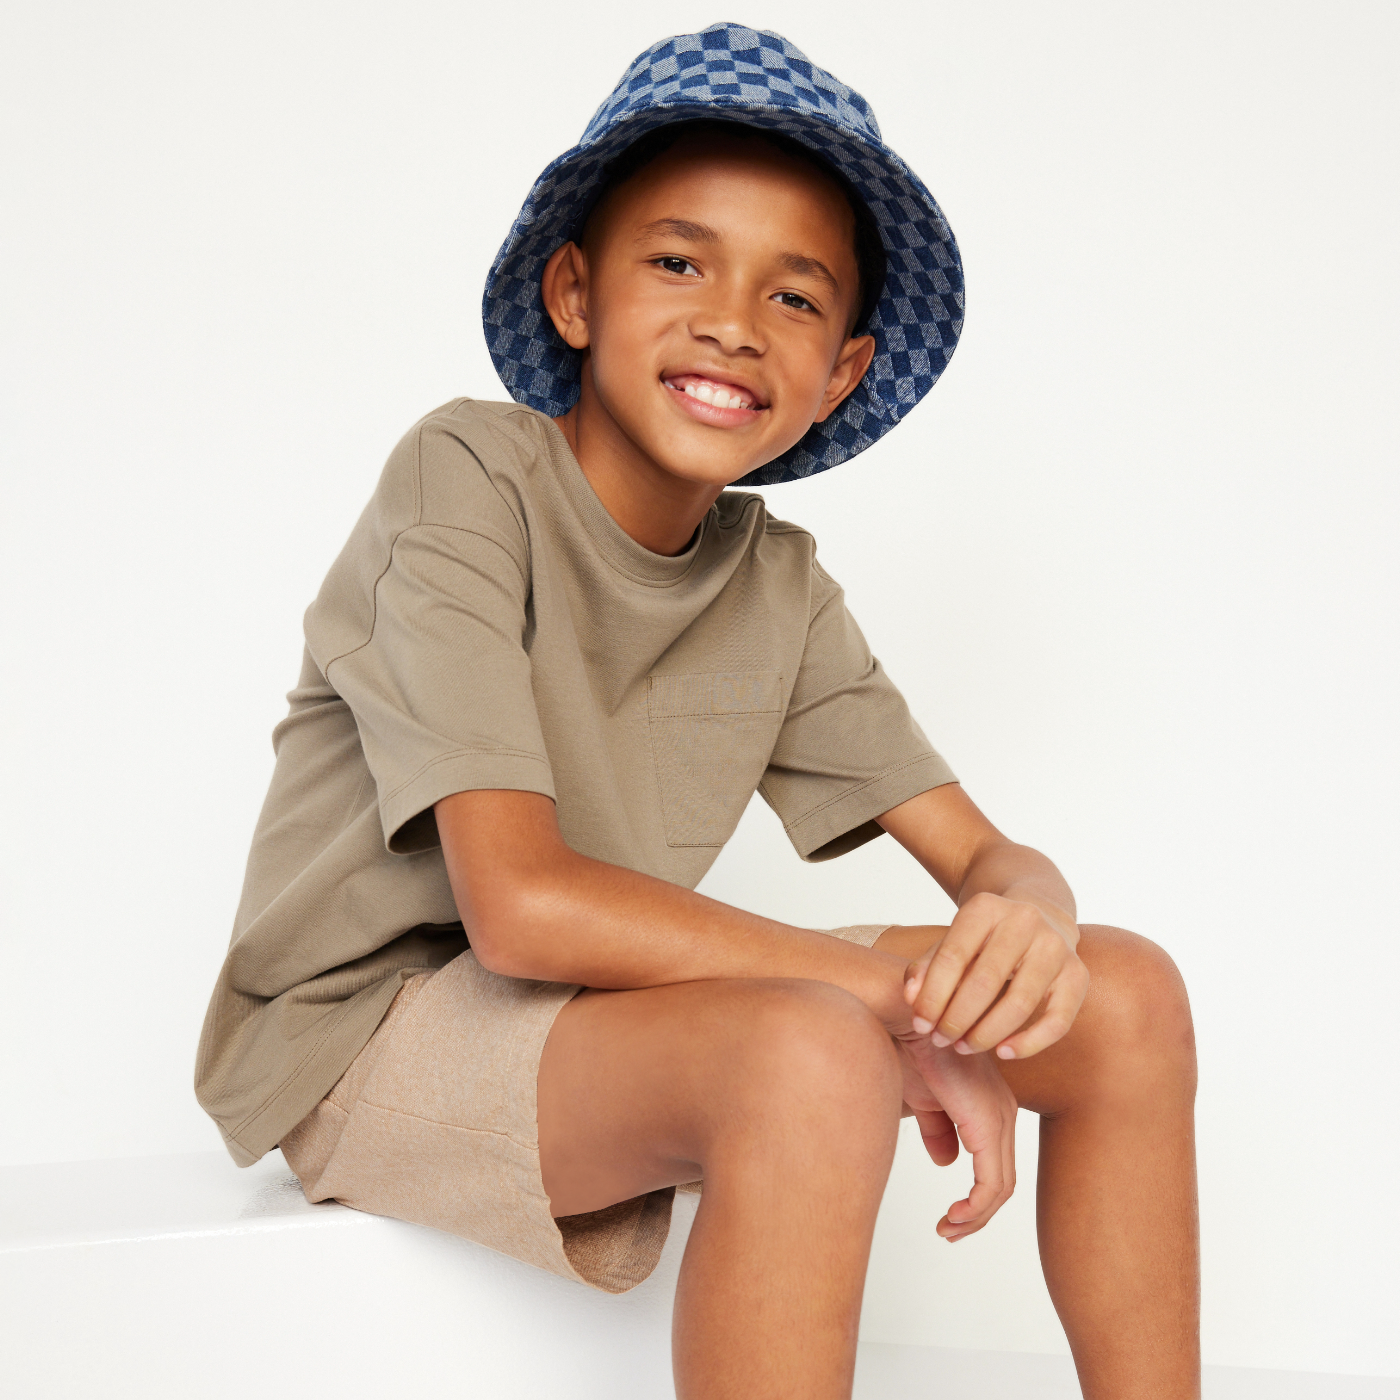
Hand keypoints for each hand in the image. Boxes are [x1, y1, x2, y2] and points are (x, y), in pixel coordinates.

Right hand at [894, 1031, 1017, 1239]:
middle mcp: (1004, 1113)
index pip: (996, 1166)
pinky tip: (953, 1215)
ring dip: (975, 1217)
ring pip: (1001, 1188)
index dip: (976, 1200)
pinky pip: (992, 1182)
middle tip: (948, 1233)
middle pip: (1003, 1183)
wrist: (904, 1019)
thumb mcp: (923, 1097)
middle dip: (977, 1215)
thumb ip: (938, 1129)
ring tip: (947, 1230)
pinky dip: (975, 1207)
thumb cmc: (910, 1047)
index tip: (950, 1218)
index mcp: (990, 1106)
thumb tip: (946, 1162)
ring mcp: (999, 1118)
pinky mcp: (987, 1124)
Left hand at [904, 891, 1088, 1059]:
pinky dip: (1030, 1043)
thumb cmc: (985, 937)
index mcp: (986, 907)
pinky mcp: (1078, 975)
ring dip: (987, 1033)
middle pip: (985, 981)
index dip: (932, 995)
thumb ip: (927, 967)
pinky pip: (1058, 1020)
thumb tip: (911, 998)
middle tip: (940, 1039)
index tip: (920, 1024)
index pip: (952, 956)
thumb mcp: (953, 940)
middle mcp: (1025, 921)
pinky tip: (1003, 1053)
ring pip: (1020, 1003)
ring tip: (964, 1047)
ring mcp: (1056, 947)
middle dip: (957, 1018)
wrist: (1040, 914)